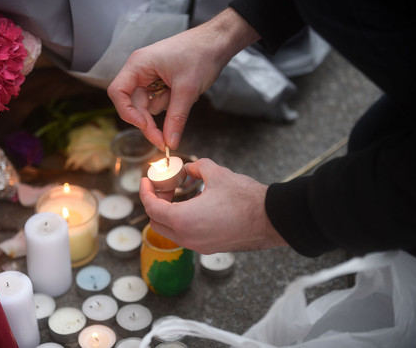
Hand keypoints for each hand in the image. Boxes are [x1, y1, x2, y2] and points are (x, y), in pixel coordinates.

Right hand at [107, 8, 259, 149]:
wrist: (217, 42)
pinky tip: (186, 93)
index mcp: (138, 64)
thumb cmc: (201, 54)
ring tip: (185, 94)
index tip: (144, 126)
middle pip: (133, 105)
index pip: (118, 93)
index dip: (127, 112)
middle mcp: (139, 71)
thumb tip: (170, 143)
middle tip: (164, 142)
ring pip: (149, 106)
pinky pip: (160, 102)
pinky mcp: (160, 83)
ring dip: (166, 108)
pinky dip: (172, 104)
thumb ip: (176, 118)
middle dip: (149, 123)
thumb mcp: (187, 90)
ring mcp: (149, 77)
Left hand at [139, 158, 287, 253]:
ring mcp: (198, 246)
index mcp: (183, 220)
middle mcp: (187, 237)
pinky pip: (185, 236)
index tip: (146, 181)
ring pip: (170, 232)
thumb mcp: (217, 174)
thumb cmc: (245, 199)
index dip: (145, 192)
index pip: (151, 208)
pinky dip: (181, 222)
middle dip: (154, 204)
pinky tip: (193, 207)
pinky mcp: (209, 247)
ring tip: (179, 195)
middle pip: (156, 223)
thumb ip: (197, 168)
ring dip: (168, 214)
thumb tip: (190, 168)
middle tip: (163, 188)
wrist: (270, 220)